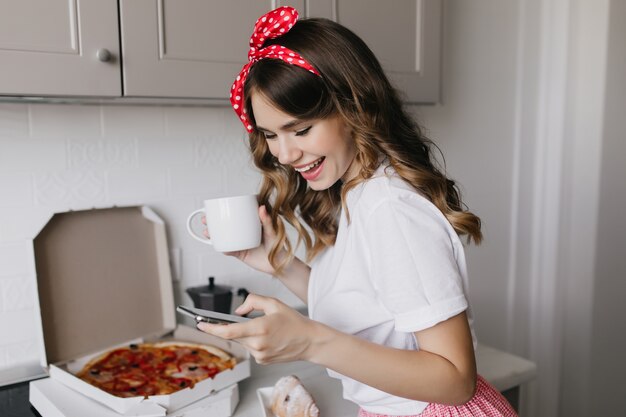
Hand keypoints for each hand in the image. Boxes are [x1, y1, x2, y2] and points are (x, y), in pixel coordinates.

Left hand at [196, 294, 314, 363]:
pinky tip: (266, 336)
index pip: (228, 331)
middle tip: (224, 320)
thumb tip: (238, 311)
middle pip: (233, 336)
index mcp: (260, 328)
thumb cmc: (294, 321)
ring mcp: (259, 355)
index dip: (211, 329)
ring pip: (242, 341)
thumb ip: (252, 301)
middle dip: (228, 328)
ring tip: (262, 327)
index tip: (199, 324)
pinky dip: (252, 340)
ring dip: (244, 333)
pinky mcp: (262, 360)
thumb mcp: (274, 303)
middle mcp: (258, 344)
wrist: (309, 341)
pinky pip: (250, 348)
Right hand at [202, 205, 283, 275]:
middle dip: (213, 222)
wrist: (279, 264)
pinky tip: (216, 245)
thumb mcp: (272, 231)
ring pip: (224, 237)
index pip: (236, 214)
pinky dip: (221, 247)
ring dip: (213, 234)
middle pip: (225, 225)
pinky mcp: (240, 253)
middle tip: (205, 219)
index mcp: (250, 224)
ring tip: (206, 232)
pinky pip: (228, 250)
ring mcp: (240, 242)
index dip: (224, 210)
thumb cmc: (278, 245)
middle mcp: (243, 232)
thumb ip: (267, 220)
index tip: (215, 205)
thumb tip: (261, 207)